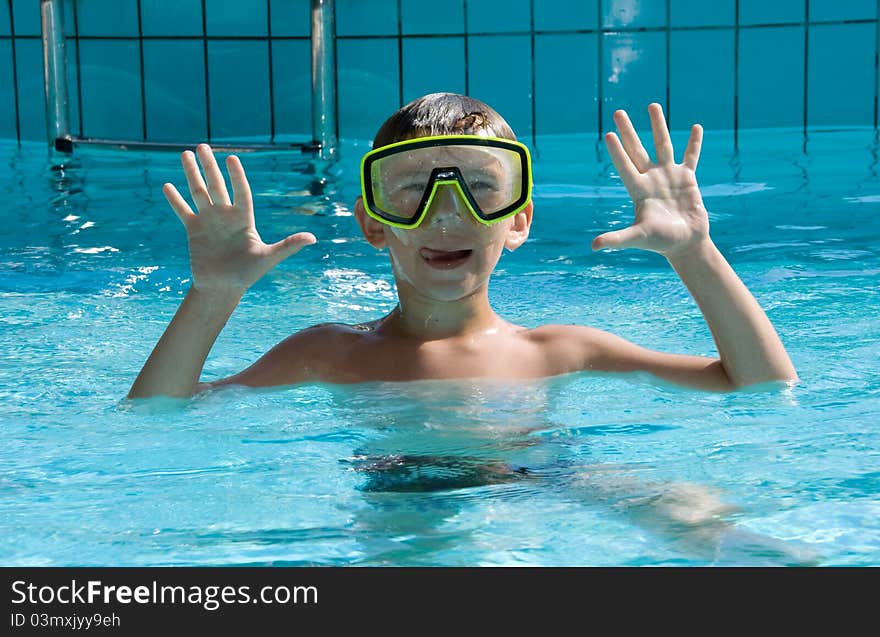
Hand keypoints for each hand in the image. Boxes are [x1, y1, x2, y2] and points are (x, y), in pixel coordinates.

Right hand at [163, 144, 315, 294]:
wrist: (223, 288)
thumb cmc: (248, 274)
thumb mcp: (269, 258)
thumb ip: (288, 245)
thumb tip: (313, 238)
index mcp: (244, 219)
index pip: (241, 192)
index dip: (236, 176)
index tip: (232, 159)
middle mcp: (225, 215)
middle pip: (217, 185)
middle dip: (209, 166)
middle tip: (203, 146)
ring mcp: (208, 221)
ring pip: (199, 192)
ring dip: (192, 174)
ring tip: (185, 154)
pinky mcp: (194, 230)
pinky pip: (183, 211)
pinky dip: (175, 200)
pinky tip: (167, 185)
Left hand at [593, 103, 709, 259]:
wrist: (685, 244)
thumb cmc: (660, 242)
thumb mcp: (638, 238)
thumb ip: (617, 238)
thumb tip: (593, 246)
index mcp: (639, 190)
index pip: (625, 166)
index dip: (617, 151)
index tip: (608, 134)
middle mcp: (651, 179)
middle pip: (637, 149)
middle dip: (628, 131)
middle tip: (618, 112)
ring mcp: (669, 176)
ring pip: (663, 145)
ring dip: (658, 125)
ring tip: (652, 105)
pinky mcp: (688, 179)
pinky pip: (691, 156)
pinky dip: (694, 143)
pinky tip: (695, 127)